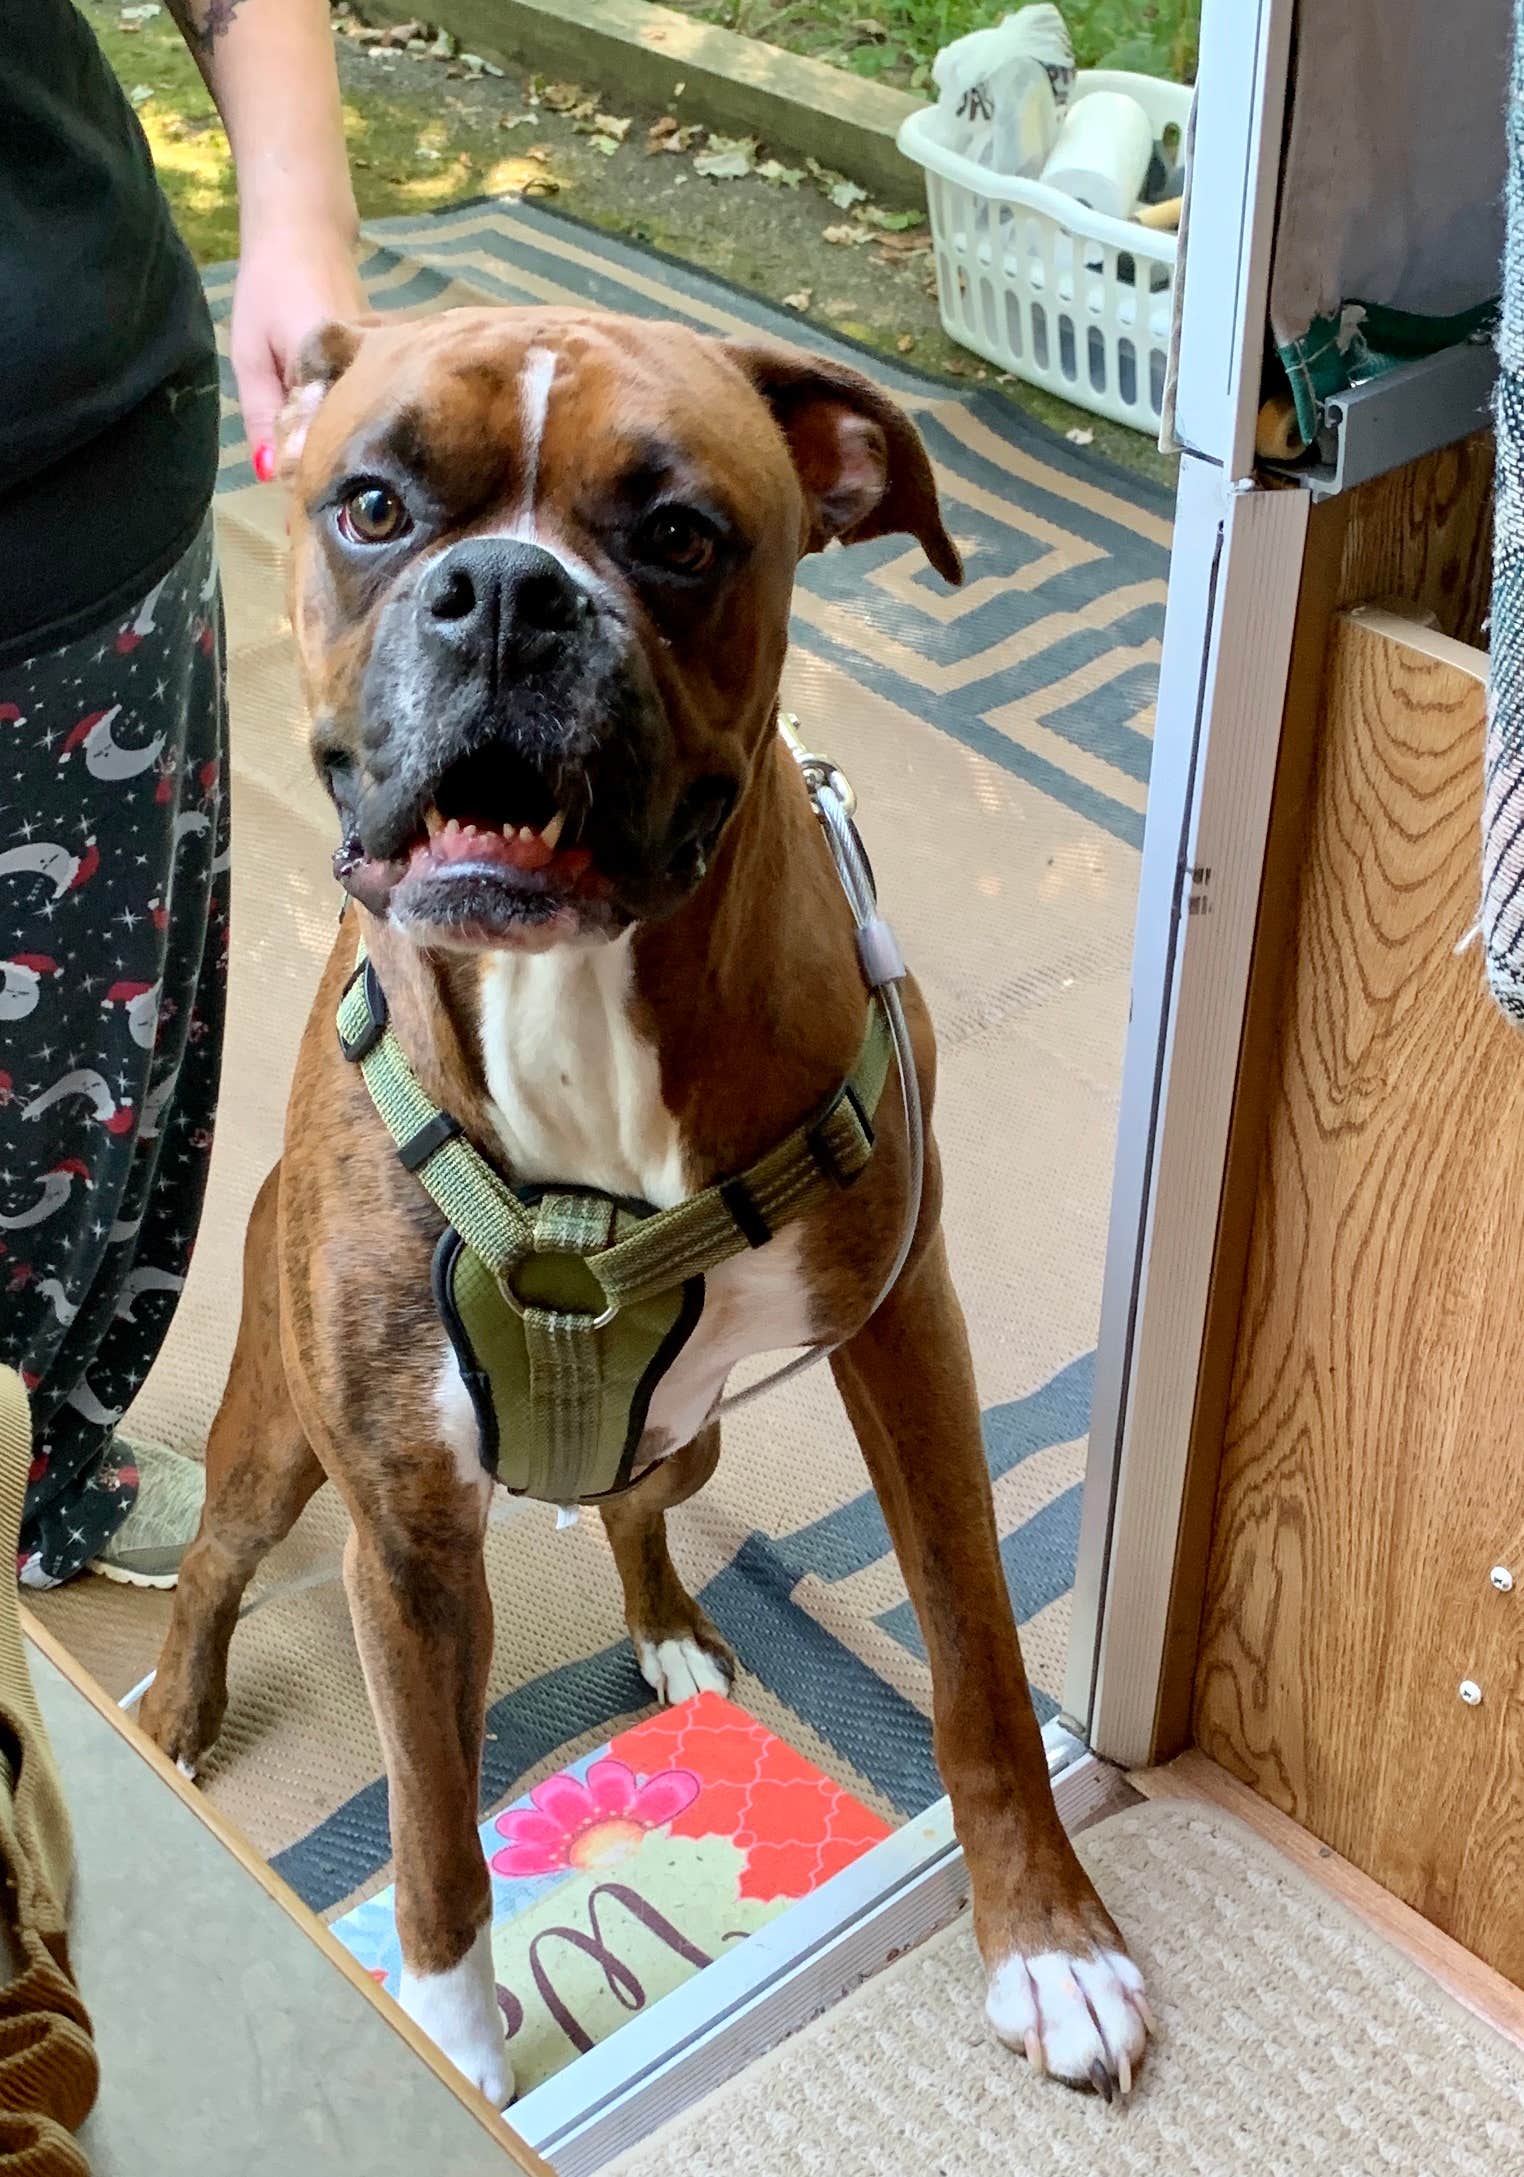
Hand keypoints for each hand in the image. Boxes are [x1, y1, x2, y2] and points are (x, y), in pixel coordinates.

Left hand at [230, 218, 365, 476]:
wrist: (307, 230)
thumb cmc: (270, 285)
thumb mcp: (251, 353)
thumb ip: (262, 413)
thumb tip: (271, 474)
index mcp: (338, 372)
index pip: (331, 445)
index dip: (315, 476)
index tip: (300, 504)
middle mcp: (373, 375)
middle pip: (354, 441)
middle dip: (330, 467)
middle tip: (311, 499)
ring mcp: (386, 371)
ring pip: (363, 425)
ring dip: (342, 445)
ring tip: (324, 470)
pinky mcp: (387, 367)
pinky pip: (368, 405)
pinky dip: (350, 420)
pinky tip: (337, 432)